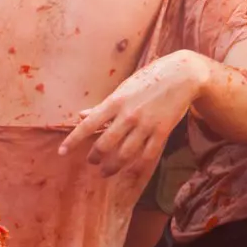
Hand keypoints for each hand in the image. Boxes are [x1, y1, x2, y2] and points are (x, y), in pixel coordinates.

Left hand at [60, 50, 208, 178]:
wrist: (184, 74)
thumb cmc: (150, 79)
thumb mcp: (123, 88)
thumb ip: (102, 106)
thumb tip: (80, 115)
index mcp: (115, 102)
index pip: (88, 125)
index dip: (73, 140)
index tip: (62, 152)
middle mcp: (129, 115)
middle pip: (105, 145)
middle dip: (95, 157)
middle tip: (92, 161)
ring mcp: (146, 124)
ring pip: (124, 154)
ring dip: (112, 167)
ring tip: (105, 171)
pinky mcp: (162, 131)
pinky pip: (147, 156)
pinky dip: (136, 167)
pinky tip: (129, 172)